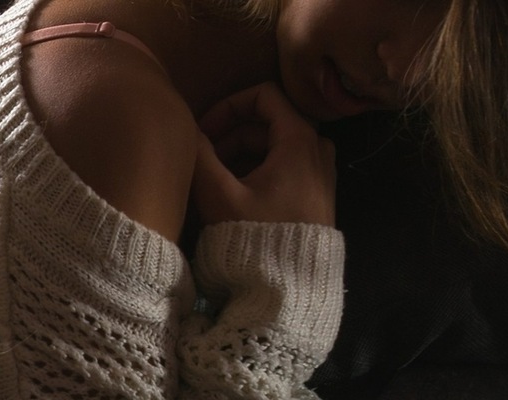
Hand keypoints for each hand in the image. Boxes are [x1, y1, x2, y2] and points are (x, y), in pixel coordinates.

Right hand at [192, 83, 336, 225]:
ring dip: (239, 154)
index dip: (228, 106)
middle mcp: (317, 149)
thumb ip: (200, 155)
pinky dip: (256, 169)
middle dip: (229, 134)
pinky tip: (233, 192)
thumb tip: (187, 131)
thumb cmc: (257, 235)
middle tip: (202, 158)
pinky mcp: (316, 193)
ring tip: (213, 178)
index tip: (204, 130)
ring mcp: (320, 171)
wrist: (291, 284)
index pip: (264, 95)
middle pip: (267, 122)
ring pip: (273, 145)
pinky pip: (283, 165)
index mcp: (300, 140)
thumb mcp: (219, 194)